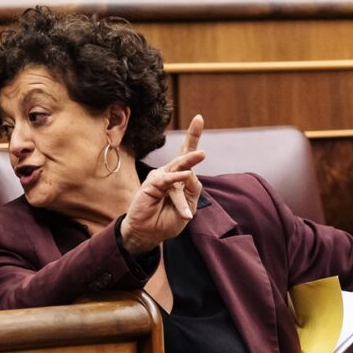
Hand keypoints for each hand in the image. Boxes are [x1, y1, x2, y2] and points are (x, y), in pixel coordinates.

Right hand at [120, 114, 205, 254]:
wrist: (148, 235)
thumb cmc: (167, 221)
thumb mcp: (188, 208)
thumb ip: (193, 191)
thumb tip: (192, 173)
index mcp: (179, 179)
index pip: (187, 156)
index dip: (192, 137)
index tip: (198, 118)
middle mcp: (169, 175)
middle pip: (183, 154)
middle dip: (192, 136)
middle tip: (198, 120)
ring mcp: (160, 178)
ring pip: (180, 171)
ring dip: (190, 163)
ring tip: (203, 154)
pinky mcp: (151, 185)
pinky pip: (168, 180)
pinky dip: (178, 179)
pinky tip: (186, 175)